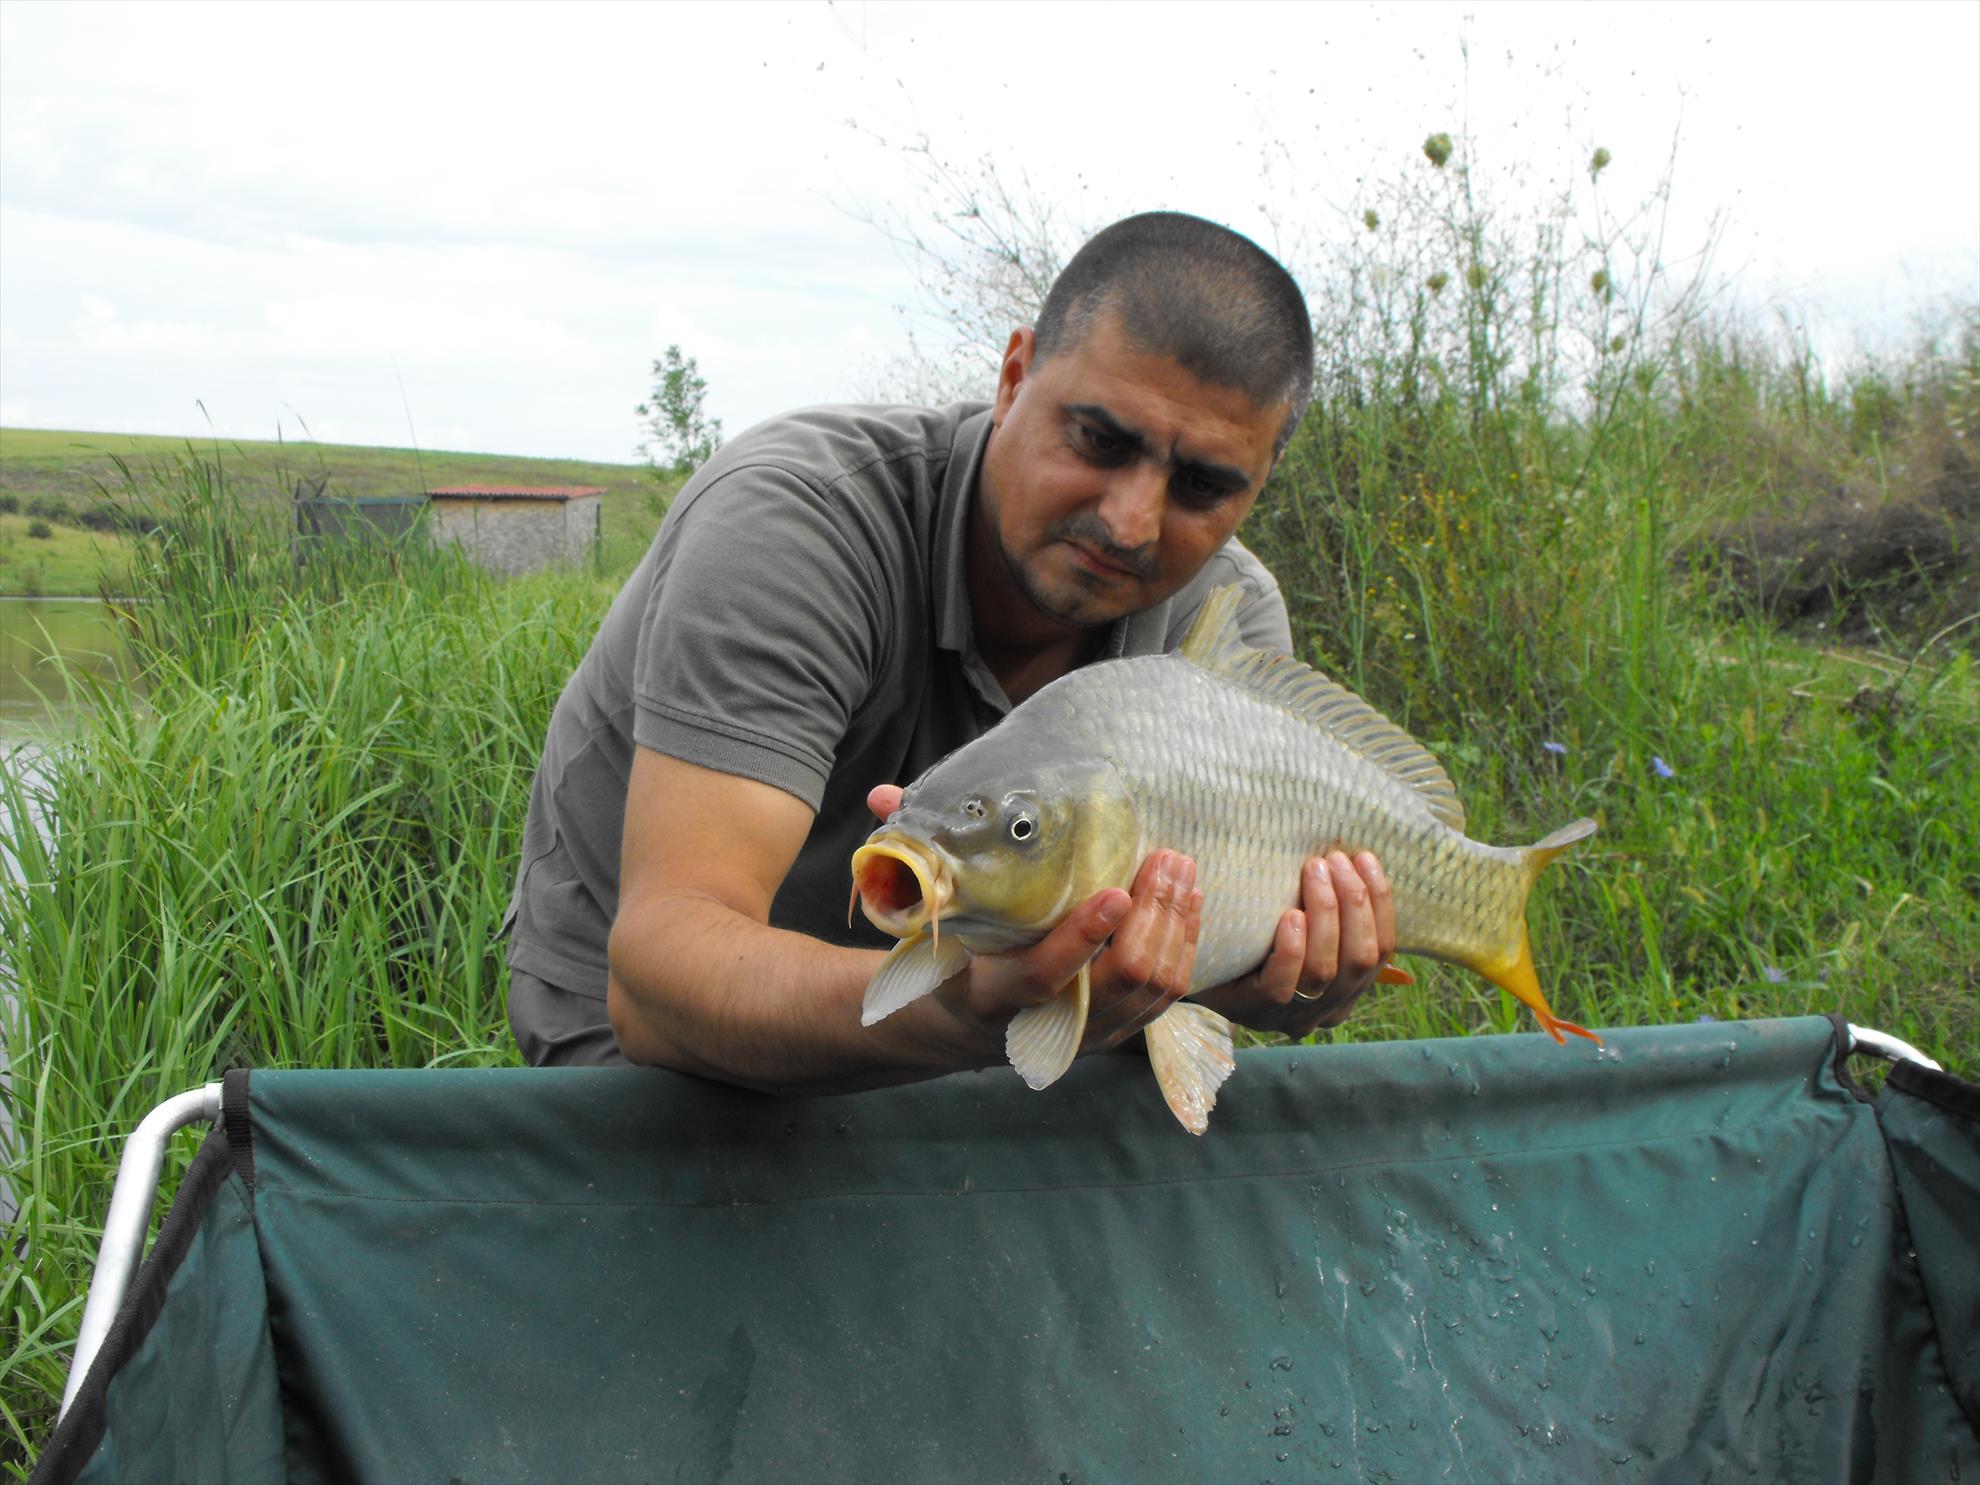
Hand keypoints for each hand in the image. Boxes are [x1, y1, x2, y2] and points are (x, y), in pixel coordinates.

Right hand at [868, 781, 1202, 1057]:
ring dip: (1177, 927)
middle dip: (1153, 918)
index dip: (1084, 938)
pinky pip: (1168, 996)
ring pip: (1154, 988)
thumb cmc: (947, 956)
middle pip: (1122, 980)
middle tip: (1166, 858)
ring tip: (1182, 871)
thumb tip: (881, 796)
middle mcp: (1048, 1025)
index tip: (1116, 892)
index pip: (1046, 977)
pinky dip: (1186, 948)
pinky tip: (1192, 903)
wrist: (960, 1027)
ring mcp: (1090, 1032)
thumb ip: (910, 859)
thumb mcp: (924, 919)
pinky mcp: (1120, 1028)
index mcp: (992, 998)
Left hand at [1195, 851, 1395, 1037]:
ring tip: (1313, 872)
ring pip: (1325, 970)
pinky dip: (1292, 948)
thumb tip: (1355, 857)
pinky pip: (1282, 985)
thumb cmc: (1255, 936)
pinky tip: (1289, 916)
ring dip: (1325, 914)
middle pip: (1361, 958)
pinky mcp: (1254, 1011)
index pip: (1382, 949)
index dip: (1379, 902)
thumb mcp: (1298, 921)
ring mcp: (1292, 1015)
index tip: (1364, 858)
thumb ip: (1328, 906)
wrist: (1192, 963)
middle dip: (1353, 903)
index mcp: (1348, 987)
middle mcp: (1328, 1007)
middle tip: (1333, 860)